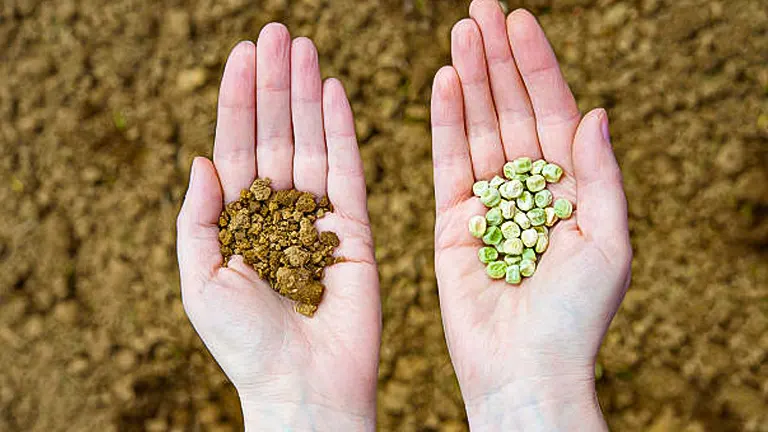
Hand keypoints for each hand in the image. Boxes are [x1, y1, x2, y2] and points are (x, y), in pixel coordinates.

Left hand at [176, 24, 379, 430]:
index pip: (236, 148)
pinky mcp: (356, 229)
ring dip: (307, 95)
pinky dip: (341, 131)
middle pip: (274, 134)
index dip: (238, 100)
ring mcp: (318, 218)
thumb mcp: (200, 280)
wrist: (303, 385)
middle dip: (274, 84)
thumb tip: (201, 160)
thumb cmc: (245, 344)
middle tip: (278, 32)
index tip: (243, 53)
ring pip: (311, 143)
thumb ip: (198, 218)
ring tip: (305, 48)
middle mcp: (278, 212)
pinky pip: (348, 171)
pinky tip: (336, 92)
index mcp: (238, 222)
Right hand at [431, 3, 630, 429]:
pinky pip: (447, 164)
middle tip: (479, 9)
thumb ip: (598, 175)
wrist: (525, 370)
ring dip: (469, 80)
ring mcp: (487, 203)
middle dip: (497, 60)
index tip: (519, 21)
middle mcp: (529, 189)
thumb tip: (595, 112)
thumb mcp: (608, 242)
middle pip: (511, 111)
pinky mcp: (451, 222)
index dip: (537, 67)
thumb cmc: (576, 317)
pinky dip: (444, 123)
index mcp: (571, 190)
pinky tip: (443, 83)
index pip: (552, 114)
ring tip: (460, 32)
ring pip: (477, 129)